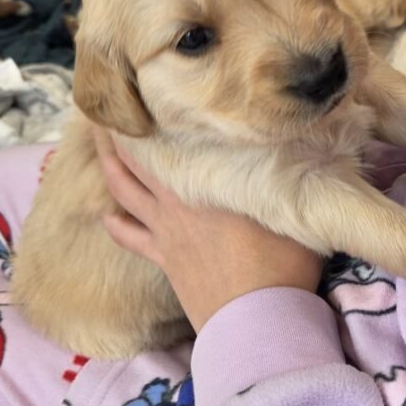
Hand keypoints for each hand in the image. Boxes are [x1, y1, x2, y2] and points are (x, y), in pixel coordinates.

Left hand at [94, 129, 323, 331]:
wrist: (260, 318)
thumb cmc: (284, 259)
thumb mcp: (293, 203)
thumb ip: (290, 168)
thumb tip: (307, 138)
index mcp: (207, 179)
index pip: (171, 136)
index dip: (151, 112)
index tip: (140, 86)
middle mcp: (179, 198)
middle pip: (137, 157)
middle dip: (118, 131)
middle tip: (106, 107)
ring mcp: (167, 230)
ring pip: (126, 191)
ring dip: (110, 166)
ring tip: (99, 144)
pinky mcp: (166, 259)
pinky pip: (132, 238)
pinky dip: (117, 225)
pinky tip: (107, 216)